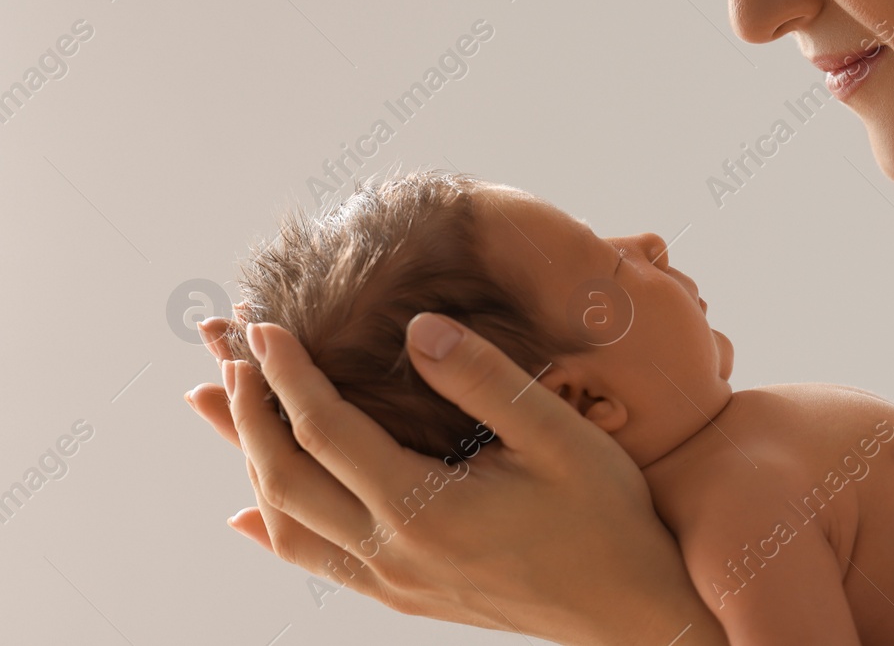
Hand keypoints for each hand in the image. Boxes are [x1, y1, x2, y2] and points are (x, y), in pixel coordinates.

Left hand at [187, 314, 727, 645]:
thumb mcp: (559, 436)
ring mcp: (395, 583)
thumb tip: (415, 329)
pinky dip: (274, 526)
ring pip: (288, 525)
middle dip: (247, 411)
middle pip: (285, 480)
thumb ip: (485, 380)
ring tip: (216, 410)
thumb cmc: (608, 518)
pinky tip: (251, 511)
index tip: (261, 325)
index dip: (287, 374)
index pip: (326, 431)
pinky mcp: (407, 596)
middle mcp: (394, 555)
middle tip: (226, 353)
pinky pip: (316, 562)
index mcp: (425, 510)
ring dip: (247, 461)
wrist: (634, 611)